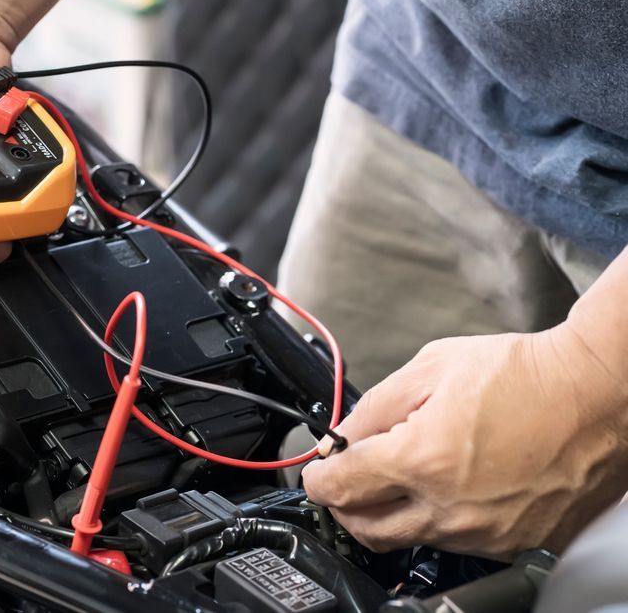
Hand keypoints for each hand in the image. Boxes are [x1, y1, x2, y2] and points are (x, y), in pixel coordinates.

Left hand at [301, 324, 627, 559]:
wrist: (595, 394)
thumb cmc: (523, 375)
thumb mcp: (431, 368)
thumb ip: (375, 407)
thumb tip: (343, 436)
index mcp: (421, 460)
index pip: (339, 487)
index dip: (317, 478)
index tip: (317, 471)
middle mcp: (449, 508)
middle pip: (365, 529)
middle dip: (344, 506)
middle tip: (347, 481)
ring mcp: (484, 534)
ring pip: (410, 540)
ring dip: (391, 514)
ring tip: (404, 475)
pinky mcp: (514, 544)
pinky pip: (457, 544)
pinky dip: (438, 521)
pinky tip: (449, 487)